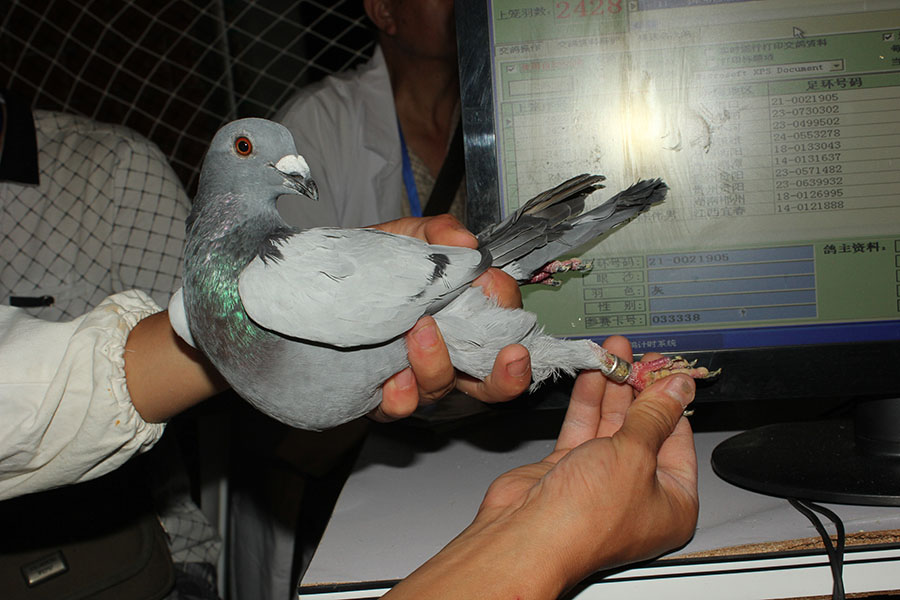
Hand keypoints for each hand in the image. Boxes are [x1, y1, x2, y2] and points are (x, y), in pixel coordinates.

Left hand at [368, 215, 531, 421]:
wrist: (328, 280)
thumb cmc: (378, 262)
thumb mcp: (408, 236)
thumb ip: (439, 233)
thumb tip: (466, 242)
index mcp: (464, 317)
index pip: (503, 323)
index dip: (506, 310)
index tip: (493, 288)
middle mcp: (449, 353)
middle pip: (493, 382)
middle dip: (508, 376)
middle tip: (513, 355)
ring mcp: (419, 377)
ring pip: (442, 387)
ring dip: (436, 363)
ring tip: (420, 331)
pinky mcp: (385, 395)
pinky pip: (400, 406)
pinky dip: (401, 395)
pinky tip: (393, 378)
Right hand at [386, 336, 698, 598]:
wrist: (528, 536)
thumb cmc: (587, 517)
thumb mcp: (635, 454)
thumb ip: (655, 414)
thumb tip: (677, 387)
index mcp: (672, 500)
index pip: (679, 437)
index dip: (670, 398)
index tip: (663, 367)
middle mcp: (638, 491)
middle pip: (644, 427)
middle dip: (638, 388)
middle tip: (636, 356)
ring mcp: (601, 480)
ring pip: (611, 424)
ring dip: (612, 387)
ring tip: (614, 353)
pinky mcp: (569, 470)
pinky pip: (584, 428)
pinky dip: (587, 400)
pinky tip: (592, 373)